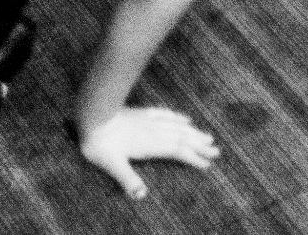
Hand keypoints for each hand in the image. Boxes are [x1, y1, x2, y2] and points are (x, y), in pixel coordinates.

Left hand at [74, 106, 219, 198]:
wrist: (90, 115)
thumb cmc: (99, 143)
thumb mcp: (112, 165)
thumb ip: (128, 179)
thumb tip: (141, 196)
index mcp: (150, 145)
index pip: (177, 151)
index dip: (193, 158)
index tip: (207, 164)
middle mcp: (153, 131)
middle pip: (182, 138)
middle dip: (200, 145)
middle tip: (217, 151)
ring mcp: (148, 120)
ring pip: (176, 126)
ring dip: (193, 132)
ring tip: (207, 136)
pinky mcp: (140, 112)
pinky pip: (164, 114)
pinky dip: (177, 117)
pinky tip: (184, 118)